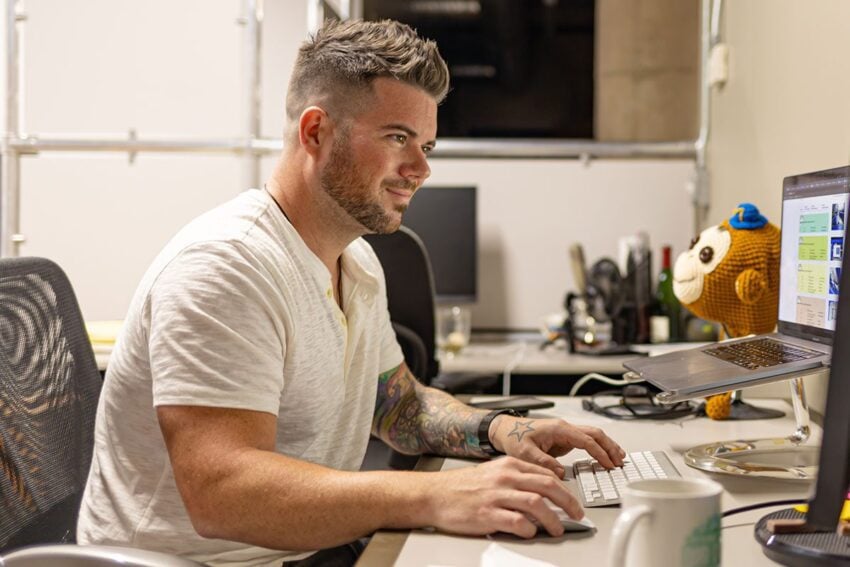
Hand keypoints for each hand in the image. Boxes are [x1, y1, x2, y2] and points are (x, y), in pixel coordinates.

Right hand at [424, 456, 580, 537]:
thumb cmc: (462, 486)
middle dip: (568, 502)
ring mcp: (497, 496)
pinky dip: (529, 530)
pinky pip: (517, 522)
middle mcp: (505, 478)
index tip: (573, 501)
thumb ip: (516, 478)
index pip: (546, 474)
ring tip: (557, 529)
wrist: (434, 494)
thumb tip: (542, 492)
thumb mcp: (492, 472)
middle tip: (577, 515)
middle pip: (548, 486)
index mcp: (508, 465)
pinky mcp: (488, 514)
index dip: (565, 489)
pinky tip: (531, 533)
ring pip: (537, 504)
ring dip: (553, 519)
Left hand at [490, 416, 625, 477]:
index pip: (586, 440)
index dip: (600, 452)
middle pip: (595, 434)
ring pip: (592, 436)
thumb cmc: (513, 437)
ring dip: (607, 446)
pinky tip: (604, 456)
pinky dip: (598, 448)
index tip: (609, 464)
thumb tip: (560, 473)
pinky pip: (586, 441)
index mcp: (558, 429)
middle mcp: (564, 428)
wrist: (505, 430)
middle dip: (610, 447)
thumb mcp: (525, 453)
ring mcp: (565, 432)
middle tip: (620, 462)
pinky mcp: (563, 439)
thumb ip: (543, 463)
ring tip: (618, 458)